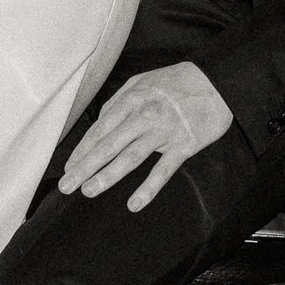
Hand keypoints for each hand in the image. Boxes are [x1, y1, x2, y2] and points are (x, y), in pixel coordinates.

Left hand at [59, 61, 234, 211]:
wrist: (218, 80)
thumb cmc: (177, 81)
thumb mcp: (143, 81)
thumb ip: (120, 100)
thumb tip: (100, 120)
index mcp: (132, 99)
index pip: (100, 129)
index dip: (82, 149)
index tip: (68, 166)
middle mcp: (144, 116)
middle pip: (109, 144)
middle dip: (85, 166)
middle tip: (67, 185)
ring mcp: (164, 131)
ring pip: (130, 157)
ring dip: (108, 175)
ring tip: (89, 190)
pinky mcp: (184, 145)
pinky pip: (163, 170)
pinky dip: (148, 188)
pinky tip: (134, 203)